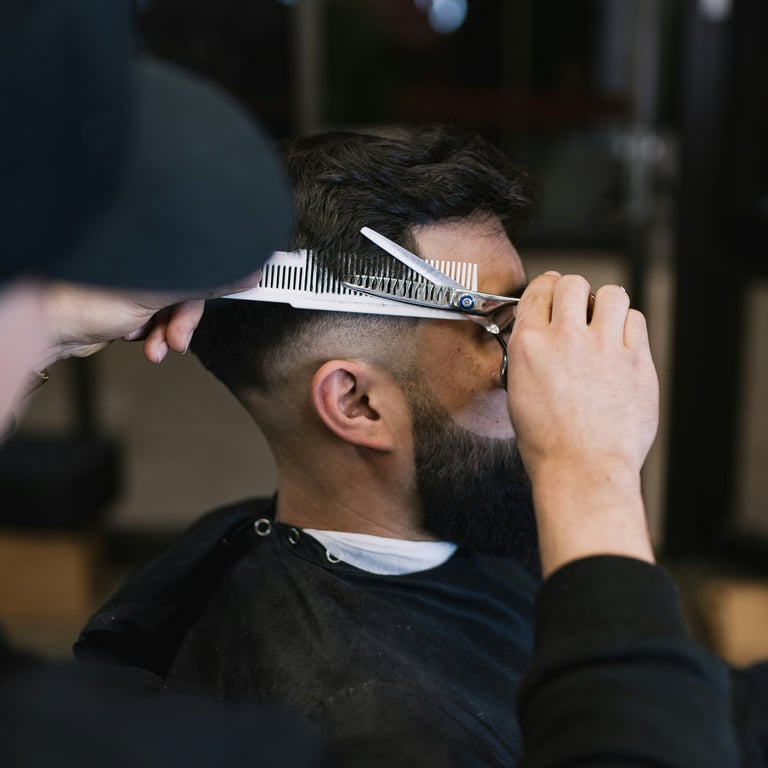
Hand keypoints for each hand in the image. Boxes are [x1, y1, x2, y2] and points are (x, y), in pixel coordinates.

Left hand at [40, 271, 260, 366]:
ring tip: (154, 347)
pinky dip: (153, 335)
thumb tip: (247, 271)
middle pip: (191, 287)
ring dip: (167, 333)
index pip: (203, 255)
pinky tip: (139, 339)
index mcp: (158, 244)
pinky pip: (158, 321)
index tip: (248, 282)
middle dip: (183, 320)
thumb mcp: (159, 290)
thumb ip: (206, 280)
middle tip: (178, 338)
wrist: (50, 328)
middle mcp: (150, 259)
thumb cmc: (86, 297)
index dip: (221, 273)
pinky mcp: (130, 304)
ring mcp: (139, 282)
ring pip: (174, 309)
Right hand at [506, 272, 658, 575]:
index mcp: (530, 346)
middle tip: (578, 307)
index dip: (546, 288)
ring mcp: (604, 347)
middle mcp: (566, 339)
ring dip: (606, 304)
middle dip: (574, 292)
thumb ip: (527, 358)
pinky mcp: (636, 361)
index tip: (552, 291)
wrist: (582, 469)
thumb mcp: (518, 393)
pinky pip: (636, 320)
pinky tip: (621, 343)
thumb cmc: (547, 444)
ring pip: (612, 294)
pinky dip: (628, 326)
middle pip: (574, 284)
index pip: (538, 291)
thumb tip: (536, 341)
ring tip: (604, 321)